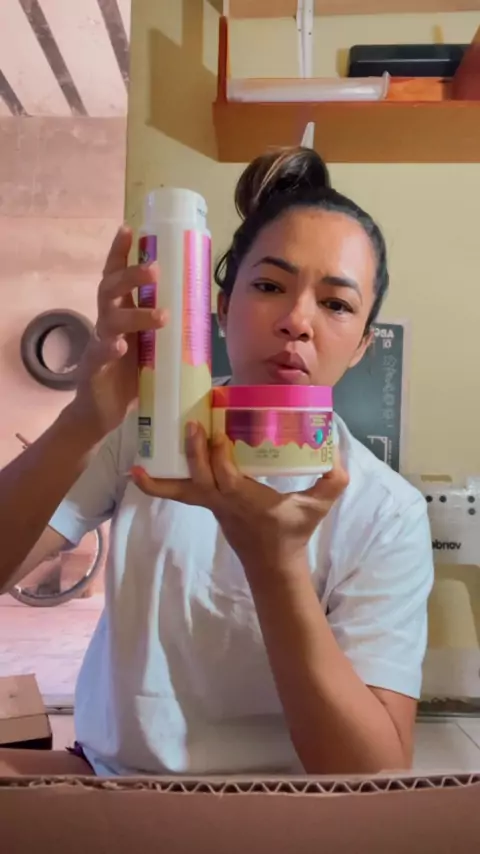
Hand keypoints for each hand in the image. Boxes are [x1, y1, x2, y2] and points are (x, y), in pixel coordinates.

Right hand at [67, 225, 166, 441]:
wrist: (101, 413)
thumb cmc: (129, 377)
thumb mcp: (149, 347)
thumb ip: (163, 329)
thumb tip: (200, 311)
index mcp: (119, 315)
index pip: (115, 277)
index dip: (119, 253)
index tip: (129, 229)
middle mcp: (107, 324)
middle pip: (111, 289)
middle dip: (131, 275)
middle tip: (155, 269)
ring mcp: (99, 345)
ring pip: (110, 319)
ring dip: (136, 314)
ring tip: (161, 315)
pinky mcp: (95, 370)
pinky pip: (100, 354)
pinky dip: (110, 349)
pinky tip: (121, 346)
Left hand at [131, 424, 347, 577]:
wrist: (272, 564)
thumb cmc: (293, 532)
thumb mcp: (318, 508)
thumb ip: (332, 482)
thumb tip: (337, 453)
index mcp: (248, 501)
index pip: (228, 479)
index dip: (219, 459)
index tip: (219, 434)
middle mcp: (224, 503)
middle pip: (201, 480)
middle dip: (194, 454)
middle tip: (190, 423)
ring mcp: (211, 505)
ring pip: (181, 490)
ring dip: (160, 478)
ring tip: (138, 460)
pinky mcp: (206, 504)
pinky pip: (178, 493)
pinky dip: (156, 485)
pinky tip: (138, 471)